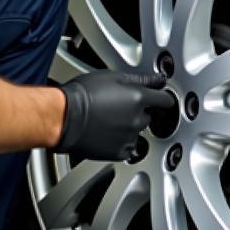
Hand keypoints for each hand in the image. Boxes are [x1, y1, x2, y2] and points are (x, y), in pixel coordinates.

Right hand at [57, 71, 173, 160]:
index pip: (165, 100)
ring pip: (137, 131)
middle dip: (140, 112)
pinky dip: (121, 141)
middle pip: (150, 116)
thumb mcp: (112, 77)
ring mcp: (129, 137)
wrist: (64, 118)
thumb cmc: (82, 95)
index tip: (162, 100)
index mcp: (139, 98)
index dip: (164, 99)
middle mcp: (138, 119)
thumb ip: (140, 79)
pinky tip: (107, 133)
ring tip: (109, 120)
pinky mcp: (119, 152)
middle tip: (120, 107)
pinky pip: (128, 147)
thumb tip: (157, 80)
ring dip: (129, 126)